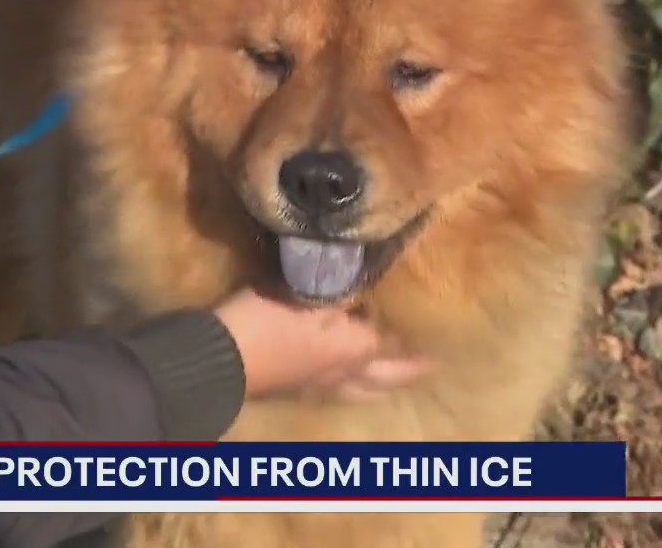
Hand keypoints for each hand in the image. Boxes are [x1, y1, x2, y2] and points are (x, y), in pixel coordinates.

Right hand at [213, 289, 433, 401]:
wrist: (220, 358)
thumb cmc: (270, 319)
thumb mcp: (312, 292)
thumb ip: (346, 281)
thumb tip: (373, 268)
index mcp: (357, 349)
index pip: (399, 347)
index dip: (419, 341)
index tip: (442, 339)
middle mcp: (346, 373)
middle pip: (388, 377)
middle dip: (409, 371)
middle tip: (429, 366)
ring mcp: (320, 387)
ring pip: (363, 391)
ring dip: (382, 385)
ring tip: (393, 381)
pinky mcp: (295, 390)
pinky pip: (336, 393)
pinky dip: (351, 389)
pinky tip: (345, 385)